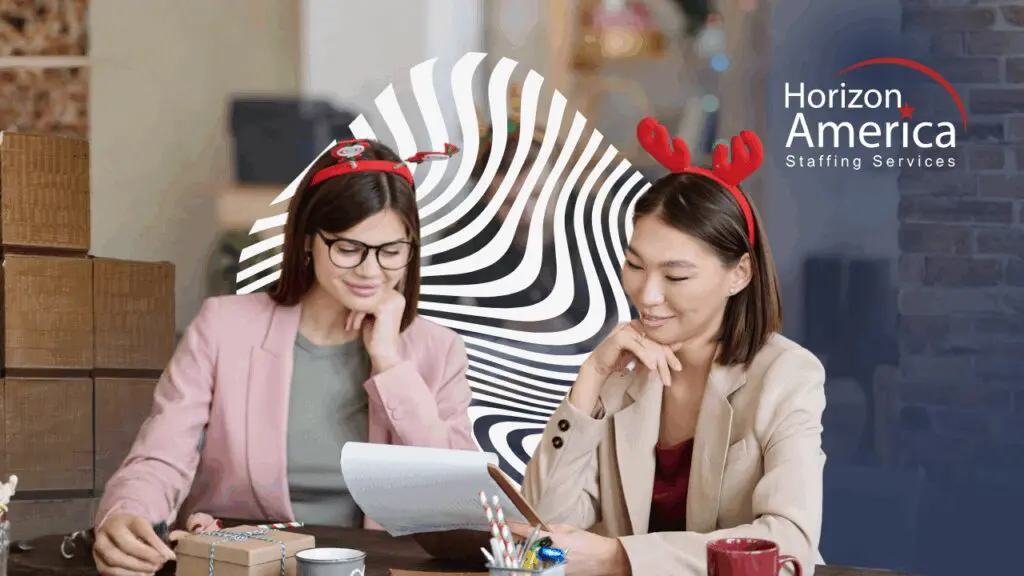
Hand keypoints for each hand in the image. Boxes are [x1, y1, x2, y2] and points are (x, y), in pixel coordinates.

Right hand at [93, 512, 174, 575]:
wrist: (112, 526)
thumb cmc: (132, 528)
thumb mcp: (145, 528)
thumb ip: (156, 542)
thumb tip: (170, 557)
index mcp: (123, 519)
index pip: (141, 531)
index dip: (155, 545)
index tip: (166, 557)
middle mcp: (107, 531)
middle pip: (124, 546)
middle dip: (143, 559)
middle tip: (157, 565)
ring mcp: (98, 546)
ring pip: (113, 561)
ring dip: (133, 570)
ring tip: (150, 572)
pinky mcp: (96, 560)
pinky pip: (107, 571)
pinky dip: (125, 575)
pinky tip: (139, 575)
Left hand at [345, 287, 404, 371]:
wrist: (383, 354)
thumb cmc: (376, 336)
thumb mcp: (371, 314)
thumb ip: (367, 300)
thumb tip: (353, 288)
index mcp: (396, 296)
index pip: (372, 291)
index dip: (360, 302)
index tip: (353, 316)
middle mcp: (397, 296)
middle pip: (368, 293)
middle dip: (356, 306)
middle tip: (350, 321)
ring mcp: (392, 301)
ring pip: (364, 298)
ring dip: (354, 312)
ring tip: (352, 325)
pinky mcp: (385, 308)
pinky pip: (363, 305)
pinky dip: (356, 316)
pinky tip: (355, 326)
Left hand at [508, 523, 628, 575]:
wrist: (605, 560)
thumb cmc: (589, 542)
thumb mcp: (569, 529)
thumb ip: (551, 529)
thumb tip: (537, 527)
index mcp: (554, 540)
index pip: (528, 533)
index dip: (515, 528)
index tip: (506, 524)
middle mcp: (551, 555)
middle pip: (526, 549)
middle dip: (518, 543)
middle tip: (512, 537)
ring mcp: (553, 568)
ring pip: (532, 561)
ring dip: (527, 554)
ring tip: (526, 548)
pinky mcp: (556, 575)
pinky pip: (541, 569)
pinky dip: (537, 563)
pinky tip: (540, 558)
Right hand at [584, 321, 682, 386]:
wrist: (598, 365)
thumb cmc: (619, 360)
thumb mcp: (642, 356)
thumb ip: (656, 351)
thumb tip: (679, 344)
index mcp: (640, 327)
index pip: (659, 341)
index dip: (670, 354)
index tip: (678, 368)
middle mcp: (634, 326)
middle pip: (655, 344)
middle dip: (665, 362)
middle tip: (670, 377)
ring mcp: (626, 330)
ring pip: (648, 346)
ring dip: (657, 363)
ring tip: (662, 376)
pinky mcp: (620, 337)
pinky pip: (637, 347)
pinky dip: (645, 357)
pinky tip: (652, 367)